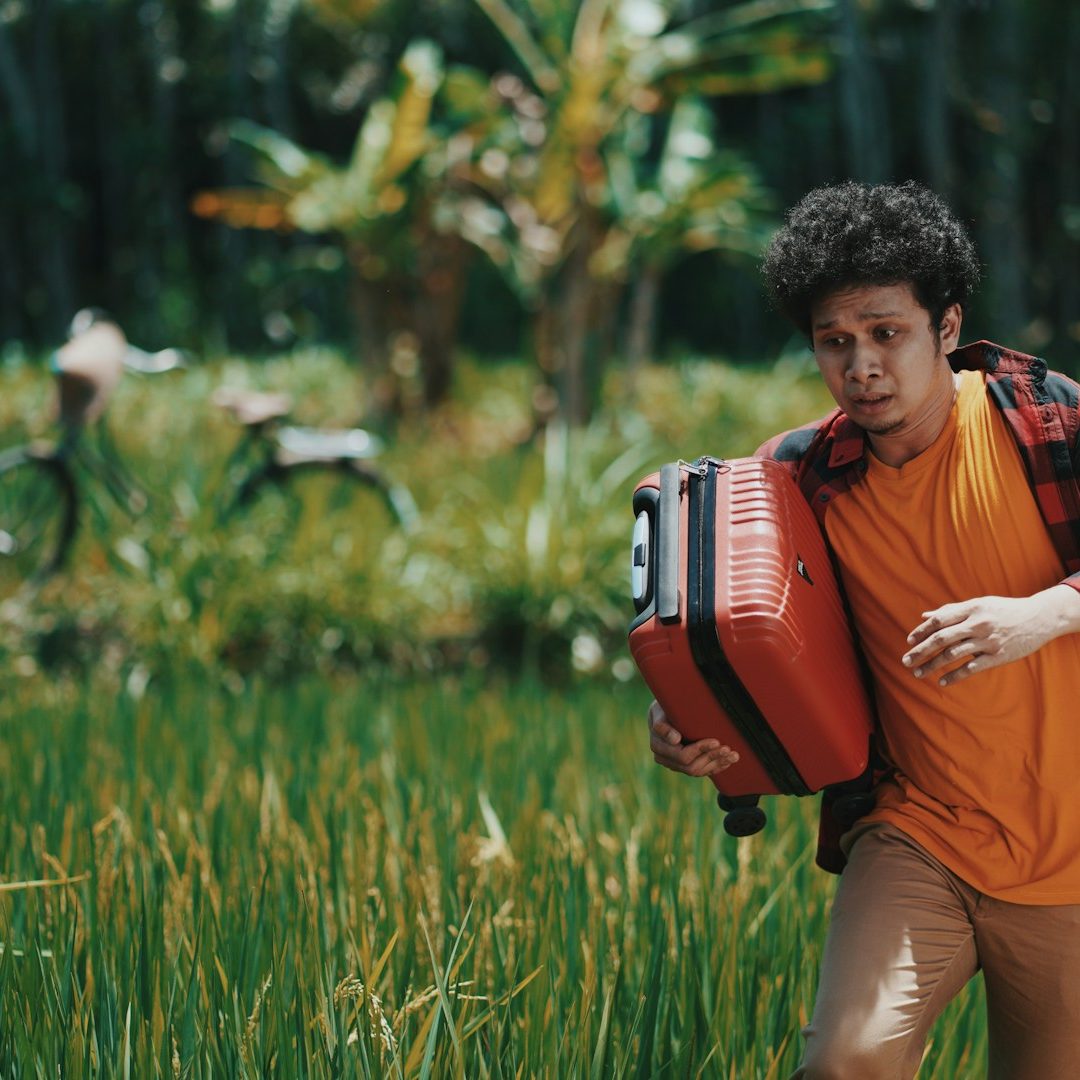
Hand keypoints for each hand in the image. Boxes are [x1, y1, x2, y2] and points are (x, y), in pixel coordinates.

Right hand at [648, 699, 739, 776]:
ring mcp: (675, 765)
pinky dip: (717, 766)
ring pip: (699, 771)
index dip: (701, 750)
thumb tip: (675, 740)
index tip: (716, 741)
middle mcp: (665, 759)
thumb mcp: (660, 711)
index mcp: (658, 747)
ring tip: (733, 755)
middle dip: (712, 757)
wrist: (663, 713)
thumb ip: (663, 726)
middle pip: (692, 767)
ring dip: (718, 763)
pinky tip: (728, 760)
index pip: (683, 756)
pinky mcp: (685, 765)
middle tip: (728, 748)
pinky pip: (702, 771)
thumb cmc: (663, 708)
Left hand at [902, 585, 1079, 687]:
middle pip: (941, 638)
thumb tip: (924, 616)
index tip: (908, 641)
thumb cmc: (1004, 610)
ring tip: (918, 673)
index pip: (939, 620)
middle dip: (920, 651)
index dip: (921, 631)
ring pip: (953, 655)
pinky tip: (942, 682)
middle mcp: (978, 623)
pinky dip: (955, 676)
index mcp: (971, 608)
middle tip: (905, 662)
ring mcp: (988, 641)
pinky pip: (972, 668)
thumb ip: (951, 611)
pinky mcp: (999, 656)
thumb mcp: (979, 604)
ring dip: (932, 665)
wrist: (1040, 617)